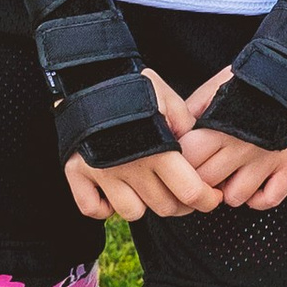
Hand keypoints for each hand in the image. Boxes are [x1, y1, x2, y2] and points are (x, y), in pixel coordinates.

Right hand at [60, 68, 227, 226]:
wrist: (85, 74)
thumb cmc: (131, 85)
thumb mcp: (167, 98)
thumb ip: (186, 126)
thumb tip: (195, 152)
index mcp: (157, 150)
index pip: (191, 192)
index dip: (207, 200)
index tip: (211, 197)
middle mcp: (130, 167)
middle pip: (165, 207)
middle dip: (180, 203)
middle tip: (181, 191)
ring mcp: (101, 172)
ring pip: (132, 213)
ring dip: (142, 204)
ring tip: (144, 186)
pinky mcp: (76, 173)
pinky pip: (93, 209)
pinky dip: (104, 207)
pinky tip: (112, 191)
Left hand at [170, 63, 286, 211]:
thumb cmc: (244, 85)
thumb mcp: (210, 92)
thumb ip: (188, 116)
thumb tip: (170, 138)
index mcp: (218, 128)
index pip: (188, 160)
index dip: (182, 163)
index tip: (185, 161)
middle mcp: (242, 147)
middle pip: (208, 182)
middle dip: (202, 180)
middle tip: (207, 170)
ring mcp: (267, 159)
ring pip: (235, 197)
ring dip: (230, 190)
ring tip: (232, 174)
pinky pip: (269, 200)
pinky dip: (260, 198)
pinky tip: (255, 184)